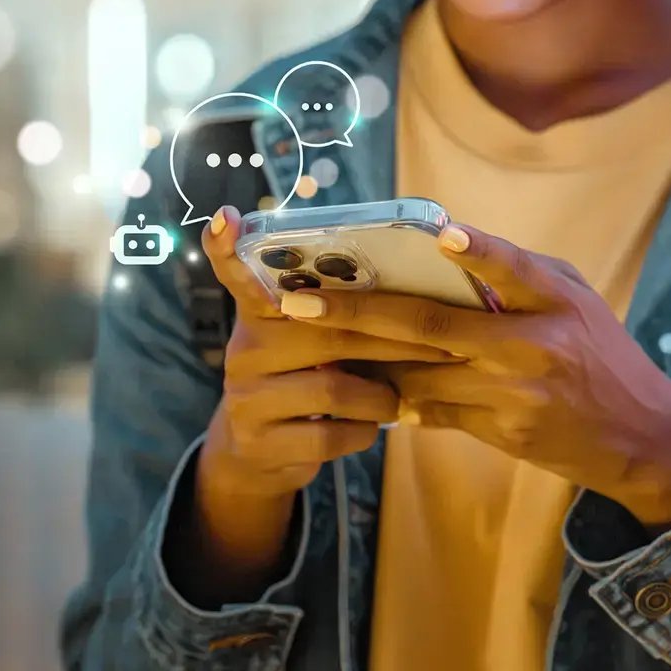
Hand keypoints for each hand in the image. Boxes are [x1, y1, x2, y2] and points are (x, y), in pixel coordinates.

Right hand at [168, 207, 463, 606]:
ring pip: (334, 387)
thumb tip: (415, 290)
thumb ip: (336, 315)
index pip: (238, 273)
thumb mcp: (307, 343)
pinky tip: (368, 427)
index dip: (228, 247)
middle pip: (326, 331)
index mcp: (259, 314)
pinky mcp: (259, 441)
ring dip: (381, 396)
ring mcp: (246, 396)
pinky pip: (329, 435)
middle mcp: (244, 348)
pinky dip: (363, 432)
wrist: (259, 453)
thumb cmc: (303, 380)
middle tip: (444, 346)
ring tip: (397, 398)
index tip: (226, 217)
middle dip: (393, 341)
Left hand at [278, 222, 670, 527]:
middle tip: (299, 303)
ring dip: (360, 359)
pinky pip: (429, 410)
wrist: (639, 438)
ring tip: (307, 341)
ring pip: (415, 373)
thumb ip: (518, 274)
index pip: (512, 268)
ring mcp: (511, 393)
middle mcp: (531, 346)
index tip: (436, 232)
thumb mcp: (575, 299)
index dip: (476, 250)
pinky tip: (355, 384)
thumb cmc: (599, 352)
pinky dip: (393, 396)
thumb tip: (443, 246)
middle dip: (356, 313)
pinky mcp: (498, 431)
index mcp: (555, 302)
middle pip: (429, 325)